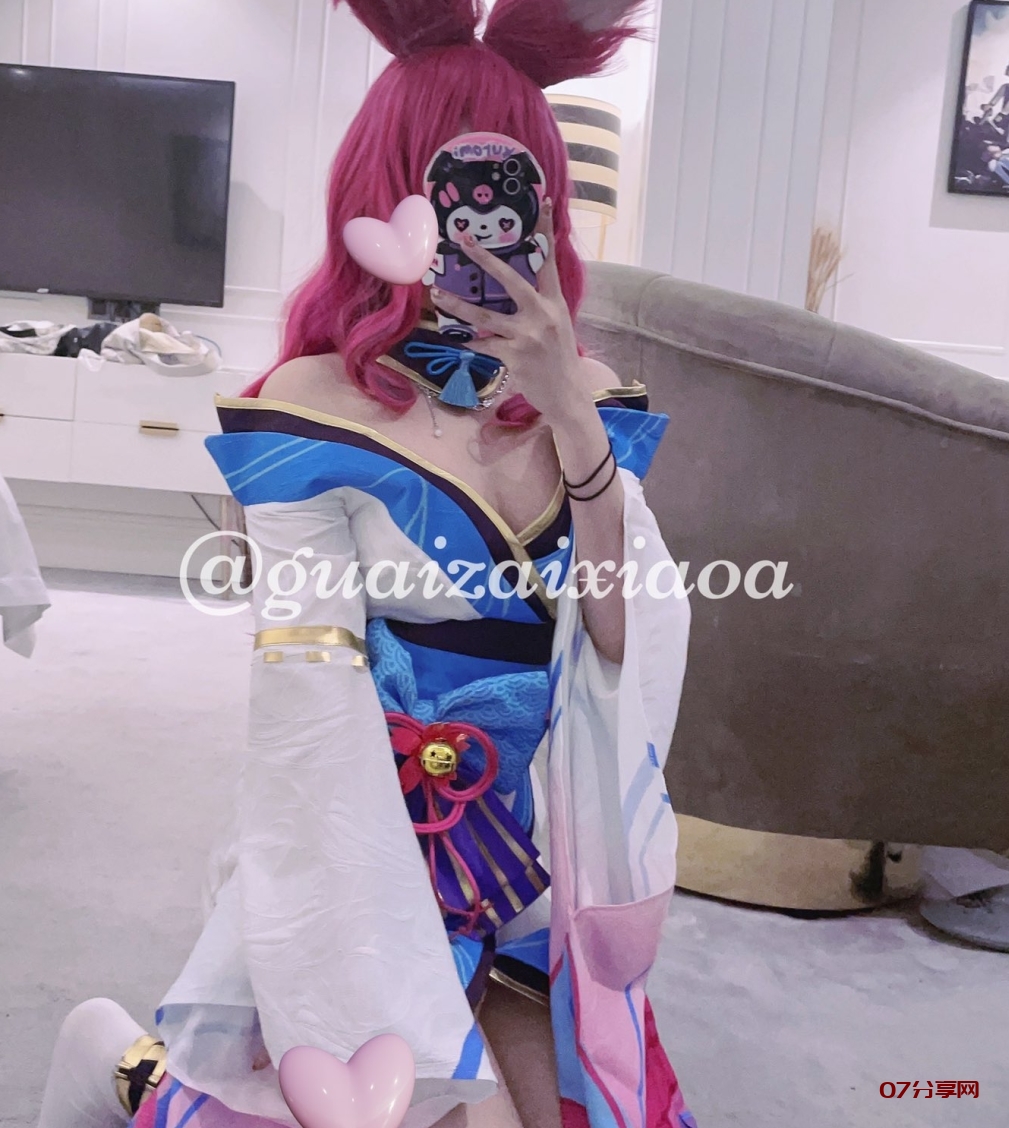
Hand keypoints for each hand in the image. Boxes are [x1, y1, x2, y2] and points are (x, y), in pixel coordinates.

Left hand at [430, 201, 590, 424]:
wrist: (569, 395)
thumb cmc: (559, 359)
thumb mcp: (557, 325)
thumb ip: (540, 305)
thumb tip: (517, 290)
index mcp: (555, 302)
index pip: (549, 260)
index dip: (546, 231)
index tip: (543, 202)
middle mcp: (542, 314)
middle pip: (511, 279)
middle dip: (486, 259)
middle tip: (465, 241)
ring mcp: (528, 336)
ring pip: (485, 316)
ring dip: (458, 305)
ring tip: (438, 293)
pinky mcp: (515, 357)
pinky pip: (484, 345)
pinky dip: (469, 342)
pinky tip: (454, 339)